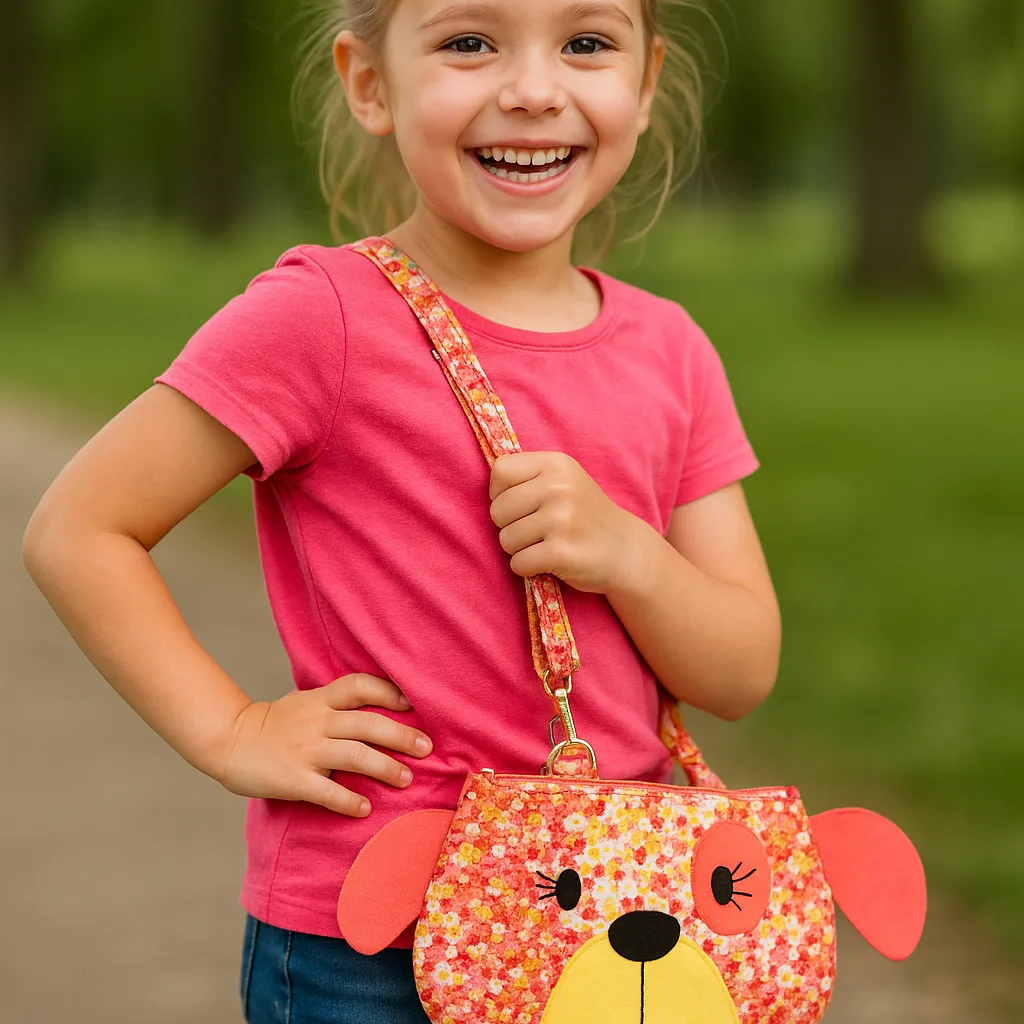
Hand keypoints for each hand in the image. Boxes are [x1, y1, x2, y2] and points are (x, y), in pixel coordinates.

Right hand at [216, 673, 432, 816]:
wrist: (228, 740)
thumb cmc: (276, 724)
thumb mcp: (306, 702)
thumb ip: (337, 705)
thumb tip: (383, 711)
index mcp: (320, 700)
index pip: (360, 686)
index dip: (389, 692)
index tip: (414, 704)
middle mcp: (316, 722)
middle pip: (367, 723)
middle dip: (401, 735)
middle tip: (426, 748)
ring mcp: (305, 750)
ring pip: (355, 755)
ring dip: (385, 768)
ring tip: (406, 779)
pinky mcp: (293, 779)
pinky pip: (327, 791)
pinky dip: (349, 801)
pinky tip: (365, 808)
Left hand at [488, 451, 647, 594]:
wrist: (625, 550)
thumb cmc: (585, 515)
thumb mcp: (565, 481)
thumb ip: (529, 477)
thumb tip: (488, 489)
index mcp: (556, 464)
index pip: (500, 471)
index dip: (500, 492)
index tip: (520, 505)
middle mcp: (559, 487)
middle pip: (498, 510)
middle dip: (509, 526)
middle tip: (537, 531)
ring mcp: (561, 519)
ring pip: (505, 539)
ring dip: (520, 549)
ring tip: (546, 545)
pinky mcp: (561, 552)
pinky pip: (518, 563)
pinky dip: (527, 568)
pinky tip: (549, 561)